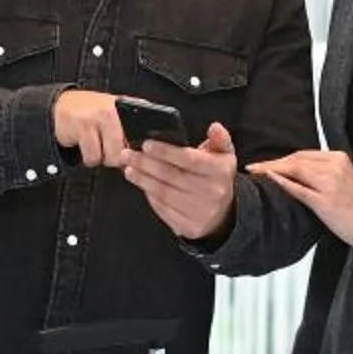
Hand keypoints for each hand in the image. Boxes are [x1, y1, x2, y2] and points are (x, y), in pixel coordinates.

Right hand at [53, 89, 135, 169]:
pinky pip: (92, 157)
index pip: (142, 137)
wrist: (63, 104)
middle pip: (125, 152)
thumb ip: (129, 133)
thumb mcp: (115, 116)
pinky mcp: (82, 127)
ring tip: (95, 144)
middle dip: (115, 157)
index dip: (135, 153)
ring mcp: (98, 118)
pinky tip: (85, 144)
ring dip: (100, 157)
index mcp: (127, 108)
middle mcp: (113, 111)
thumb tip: (138, 159)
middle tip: (106, 147)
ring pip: (109, 157)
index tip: (128, 155)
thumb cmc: (92, 113)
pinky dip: (88, 157)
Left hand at [125, 121, 239, 240]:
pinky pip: (164, 210)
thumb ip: (219, 138)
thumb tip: (214, 127)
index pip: (189, 159)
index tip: (146, 145)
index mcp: (220, 171)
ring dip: (143, 180)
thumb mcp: (224, 155)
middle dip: (146, 164)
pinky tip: (141, 185)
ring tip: (129, 169)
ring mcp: (200, 212)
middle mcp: (212, 192)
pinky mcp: (189, 227)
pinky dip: (150, 197)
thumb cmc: (217, 178)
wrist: (224, 214)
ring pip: (164, 194)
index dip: (166, 152)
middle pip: (172, 176)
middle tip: (128, 155)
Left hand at [250, 149, 352, 252]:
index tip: (265, 163)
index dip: (281, 158)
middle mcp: (335, 166)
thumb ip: (322, 173)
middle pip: (296, 159)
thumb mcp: (342, 182)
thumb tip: (295, 172)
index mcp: (339, 158)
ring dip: (271, 170)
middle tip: (253, 168)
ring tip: (255, 173)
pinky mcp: (326, 201)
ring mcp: (331, 183)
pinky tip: (269, 179)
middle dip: (272, 162)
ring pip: (295, 170)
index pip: (302, 154)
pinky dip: (282, 182)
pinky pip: (299, 189)